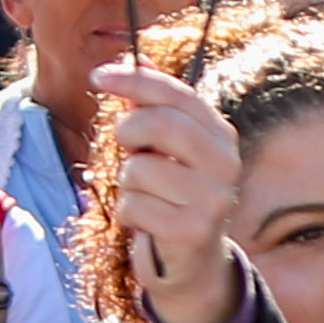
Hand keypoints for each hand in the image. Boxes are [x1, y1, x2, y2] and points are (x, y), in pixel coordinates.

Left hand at [90, 60, 250, 322]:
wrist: (190, 262)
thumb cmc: (171, 196)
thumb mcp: (166, 149)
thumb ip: (152, 109)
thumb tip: (130, 61)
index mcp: (221, 136)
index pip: (177, 94)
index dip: (134, 80)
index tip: (97, 76)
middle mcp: (226, 165)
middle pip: (162, 124)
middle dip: (129, 131)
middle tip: (124, 145)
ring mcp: (213, 201)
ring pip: (139, 171)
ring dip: (128, 184)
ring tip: (145, 195)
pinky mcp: (193, 232)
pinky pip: (134, 207)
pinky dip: (129, 213)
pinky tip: (148, 221)